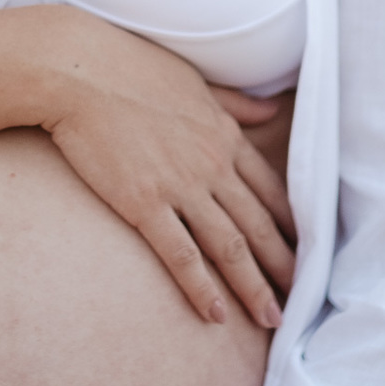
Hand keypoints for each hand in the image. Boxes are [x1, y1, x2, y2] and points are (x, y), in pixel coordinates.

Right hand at [39, 8, 295, 327]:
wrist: (78, 70)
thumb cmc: (130, 67)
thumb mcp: (195, 81)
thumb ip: (235, 102)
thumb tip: (272, 108)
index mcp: (225, 136)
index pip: (271, 190)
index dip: (291, 226)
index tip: (306, 252)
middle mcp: (213, 164)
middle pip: (259, 226)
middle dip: (284, 266)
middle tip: (302, 298)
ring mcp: (181, 186)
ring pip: (230, 247)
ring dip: (254, 286)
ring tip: (271, 318)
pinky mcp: (144, 203)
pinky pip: (181, 255)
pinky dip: (202, 288)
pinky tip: (216, 315)